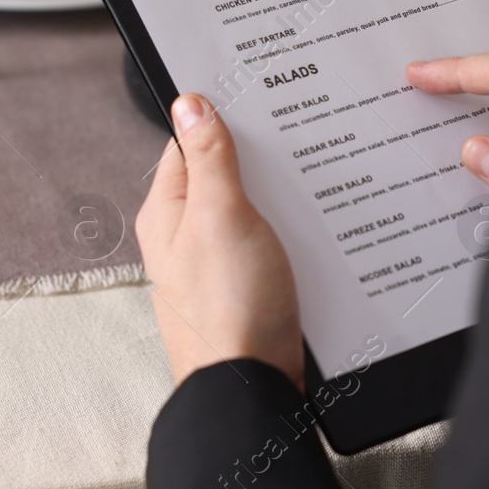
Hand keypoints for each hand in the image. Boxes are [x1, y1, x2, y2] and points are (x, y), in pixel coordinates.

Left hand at [136, 94, 304, 389]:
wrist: (251, 390)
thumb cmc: (228, 309)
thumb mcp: (220, 217)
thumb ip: (208, 159)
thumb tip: (189, 103)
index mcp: (168, 213)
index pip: (189, 143)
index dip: (221, 117)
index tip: (259, 98)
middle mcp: (187, 238)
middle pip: (225, 176)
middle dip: (261, 160)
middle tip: (300, 138)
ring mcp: (219, 266)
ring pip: (254, 212)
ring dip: (283, 199)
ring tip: (317, 180)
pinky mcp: (249, 290)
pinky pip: (273, 247)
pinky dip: (294, 234)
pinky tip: (320, 228)